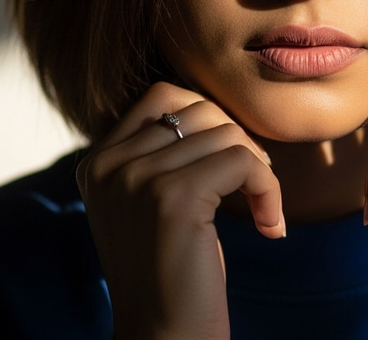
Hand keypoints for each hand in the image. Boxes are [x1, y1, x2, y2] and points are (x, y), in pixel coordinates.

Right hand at [76, 81, 283, 339]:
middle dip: (238, 141)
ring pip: (226, 133)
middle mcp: (108, 165)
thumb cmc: (171, 270)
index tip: (229, 163)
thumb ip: (160, 151)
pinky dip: (269, 189)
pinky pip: (243, 162)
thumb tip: (209, 104)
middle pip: (198, 110)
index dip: (209, 119)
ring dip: (260, 169)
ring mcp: (136, 179)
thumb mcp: (149, 201)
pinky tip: (269, 225)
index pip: (162, 96)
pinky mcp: (172, 198)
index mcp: (97, 162)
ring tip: (263, 208)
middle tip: (254, 183)